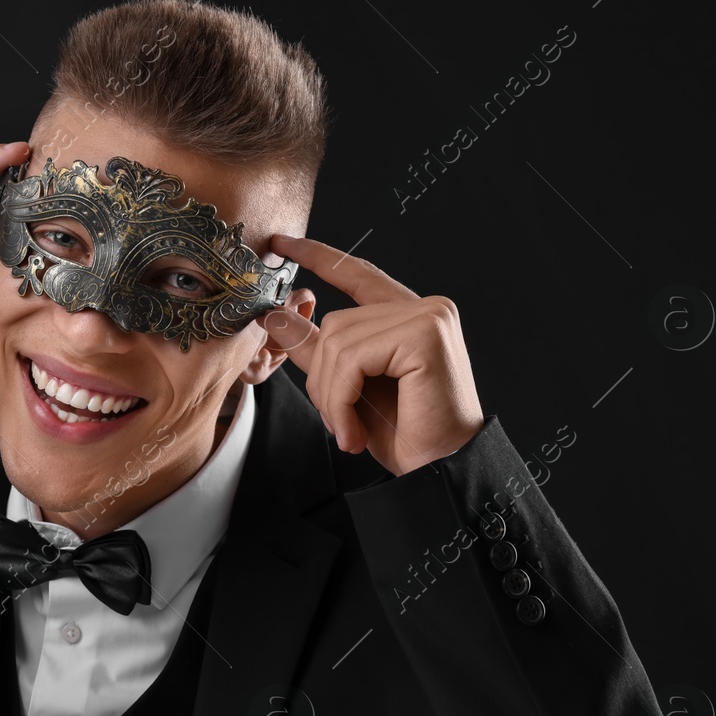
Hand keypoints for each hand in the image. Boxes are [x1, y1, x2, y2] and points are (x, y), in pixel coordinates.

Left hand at [260, 234, 483, 475]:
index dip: (318, 257)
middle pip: (335, 322)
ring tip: (348, 429)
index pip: (357, 274)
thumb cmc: (404, 434)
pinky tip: (354, 429)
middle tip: (337, 421)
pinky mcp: (425, 333)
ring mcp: (429, 316)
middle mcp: (425, 307)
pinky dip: (341, 397)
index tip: (282, 244)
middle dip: (322, 378)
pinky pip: (353, 357)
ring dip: (331, 395)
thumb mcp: (348, 387)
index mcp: (408, 316)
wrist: (438, 471)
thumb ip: (317, 350)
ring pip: (338, 340)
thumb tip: (276, 315)